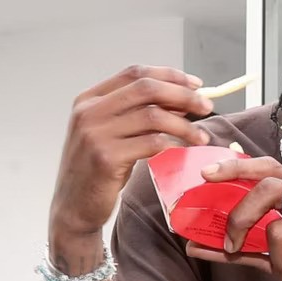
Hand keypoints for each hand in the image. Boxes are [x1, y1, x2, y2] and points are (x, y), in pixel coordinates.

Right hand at [50, 65, 213, 237]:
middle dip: (183, 95)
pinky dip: (174, 144)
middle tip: (207, 107)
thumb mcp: (114, 134)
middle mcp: (89, 112)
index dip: (170, 75)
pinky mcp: (106, 158)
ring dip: (185, 125)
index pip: (135, 73)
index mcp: (89, 99)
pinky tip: (185, 150)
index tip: (197, 84)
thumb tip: (183, 99)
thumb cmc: (99, 170)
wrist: (74, 207)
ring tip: (202, 137)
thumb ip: (140, 114)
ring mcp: (95, 134)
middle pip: (147, 89)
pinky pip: (152, 144)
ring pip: (153, 116)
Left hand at [184, 157, 281, 280]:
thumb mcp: (279, 261)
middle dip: (242, 215)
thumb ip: (243, 249)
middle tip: (231, 242)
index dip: (238, 167)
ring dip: (278, 261)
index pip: (271, 169)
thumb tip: (196, 245)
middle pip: (270, 187)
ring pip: (279, 231)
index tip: (207, 174)